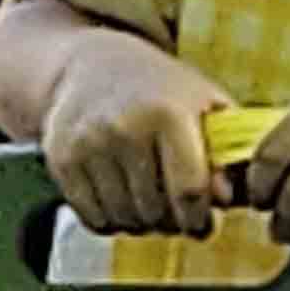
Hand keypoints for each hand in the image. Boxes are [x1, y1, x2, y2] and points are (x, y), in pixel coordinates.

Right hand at [39, 29, 228, 236]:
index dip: (200, 219)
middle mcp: (125, 128)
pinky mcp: (61, 159)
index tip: (204, 225)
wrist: (91, 65)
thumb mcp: (203, 102)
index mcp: (168, 114)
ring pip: (124, 219)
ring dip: (142, 225)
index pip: (189, 190)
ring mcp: (88, 145)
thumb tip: (228, 199)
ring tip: (152, 208)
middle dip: (172, 224)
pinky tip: (124, 203)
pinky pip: (92, 218)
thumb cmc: (160, 89)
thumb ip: (227, 149)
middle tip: (178, 217)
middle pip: (155, 210)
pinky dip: (112, 222)